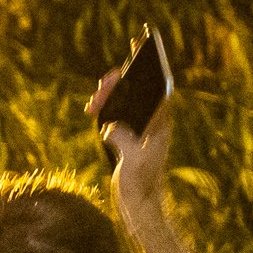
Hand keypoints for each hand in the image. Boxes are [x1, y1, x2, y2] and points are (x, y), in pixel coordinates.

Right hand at [91, 64, 172, 214]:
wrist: (139, 207)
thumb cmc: (140, 185)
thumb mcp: (133, 161)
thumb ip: (122, 139)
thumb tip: (110, 128)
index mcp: (160, 123)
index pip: (159, 85)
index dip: (151, 63)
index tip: (141, 44)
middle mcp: (153, 122)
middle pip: (136, 89)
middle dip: (118, 82)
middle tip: (102, 85)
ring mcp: (141, 129)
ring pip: (124, 100)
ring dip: (108, 96)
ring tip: (92, 103)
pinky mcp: (129, 138)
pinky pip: (116, 113)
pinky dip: (104, 109)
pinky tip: (92, 112)